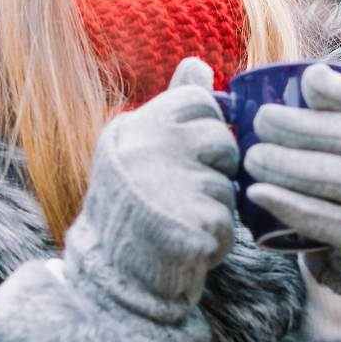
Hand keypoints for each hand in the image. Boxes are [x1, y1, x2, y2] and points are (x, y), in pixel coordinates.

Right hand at [63, 56, 239, 324]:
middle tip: (182, 192)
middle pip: (221, 139)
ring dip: (215, 206)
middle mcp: (147, 149)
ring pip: (228, 183)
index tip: (184, 155)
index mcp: (134, 127)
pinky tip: (187, 244)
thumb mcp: (141, 148)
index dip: (204, 130)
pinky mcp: (190, 224)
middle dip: (215, 168)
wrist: (111, 279)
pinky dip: (216, 239)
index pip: (200, 101)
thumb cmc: (133, 207)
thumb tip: (198, 62)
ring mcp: (167, 186)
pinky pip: (229, 222)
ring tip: (181, 219)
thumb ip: (173, 105)